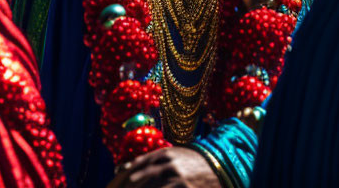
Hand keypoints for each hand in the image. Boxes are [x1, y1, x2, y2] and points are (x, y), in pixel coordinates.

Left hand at [107, 146, 221, 187]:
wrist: (221, 165)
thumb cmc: (192, 162)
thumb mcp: (171, 156)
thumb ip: (149, 161)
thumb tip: (123, 170)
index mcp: (161, 154)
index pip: (131, 170)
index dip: (117, 182)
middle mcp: (166, 165)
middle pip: (136, 182)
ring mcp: (176, 179)